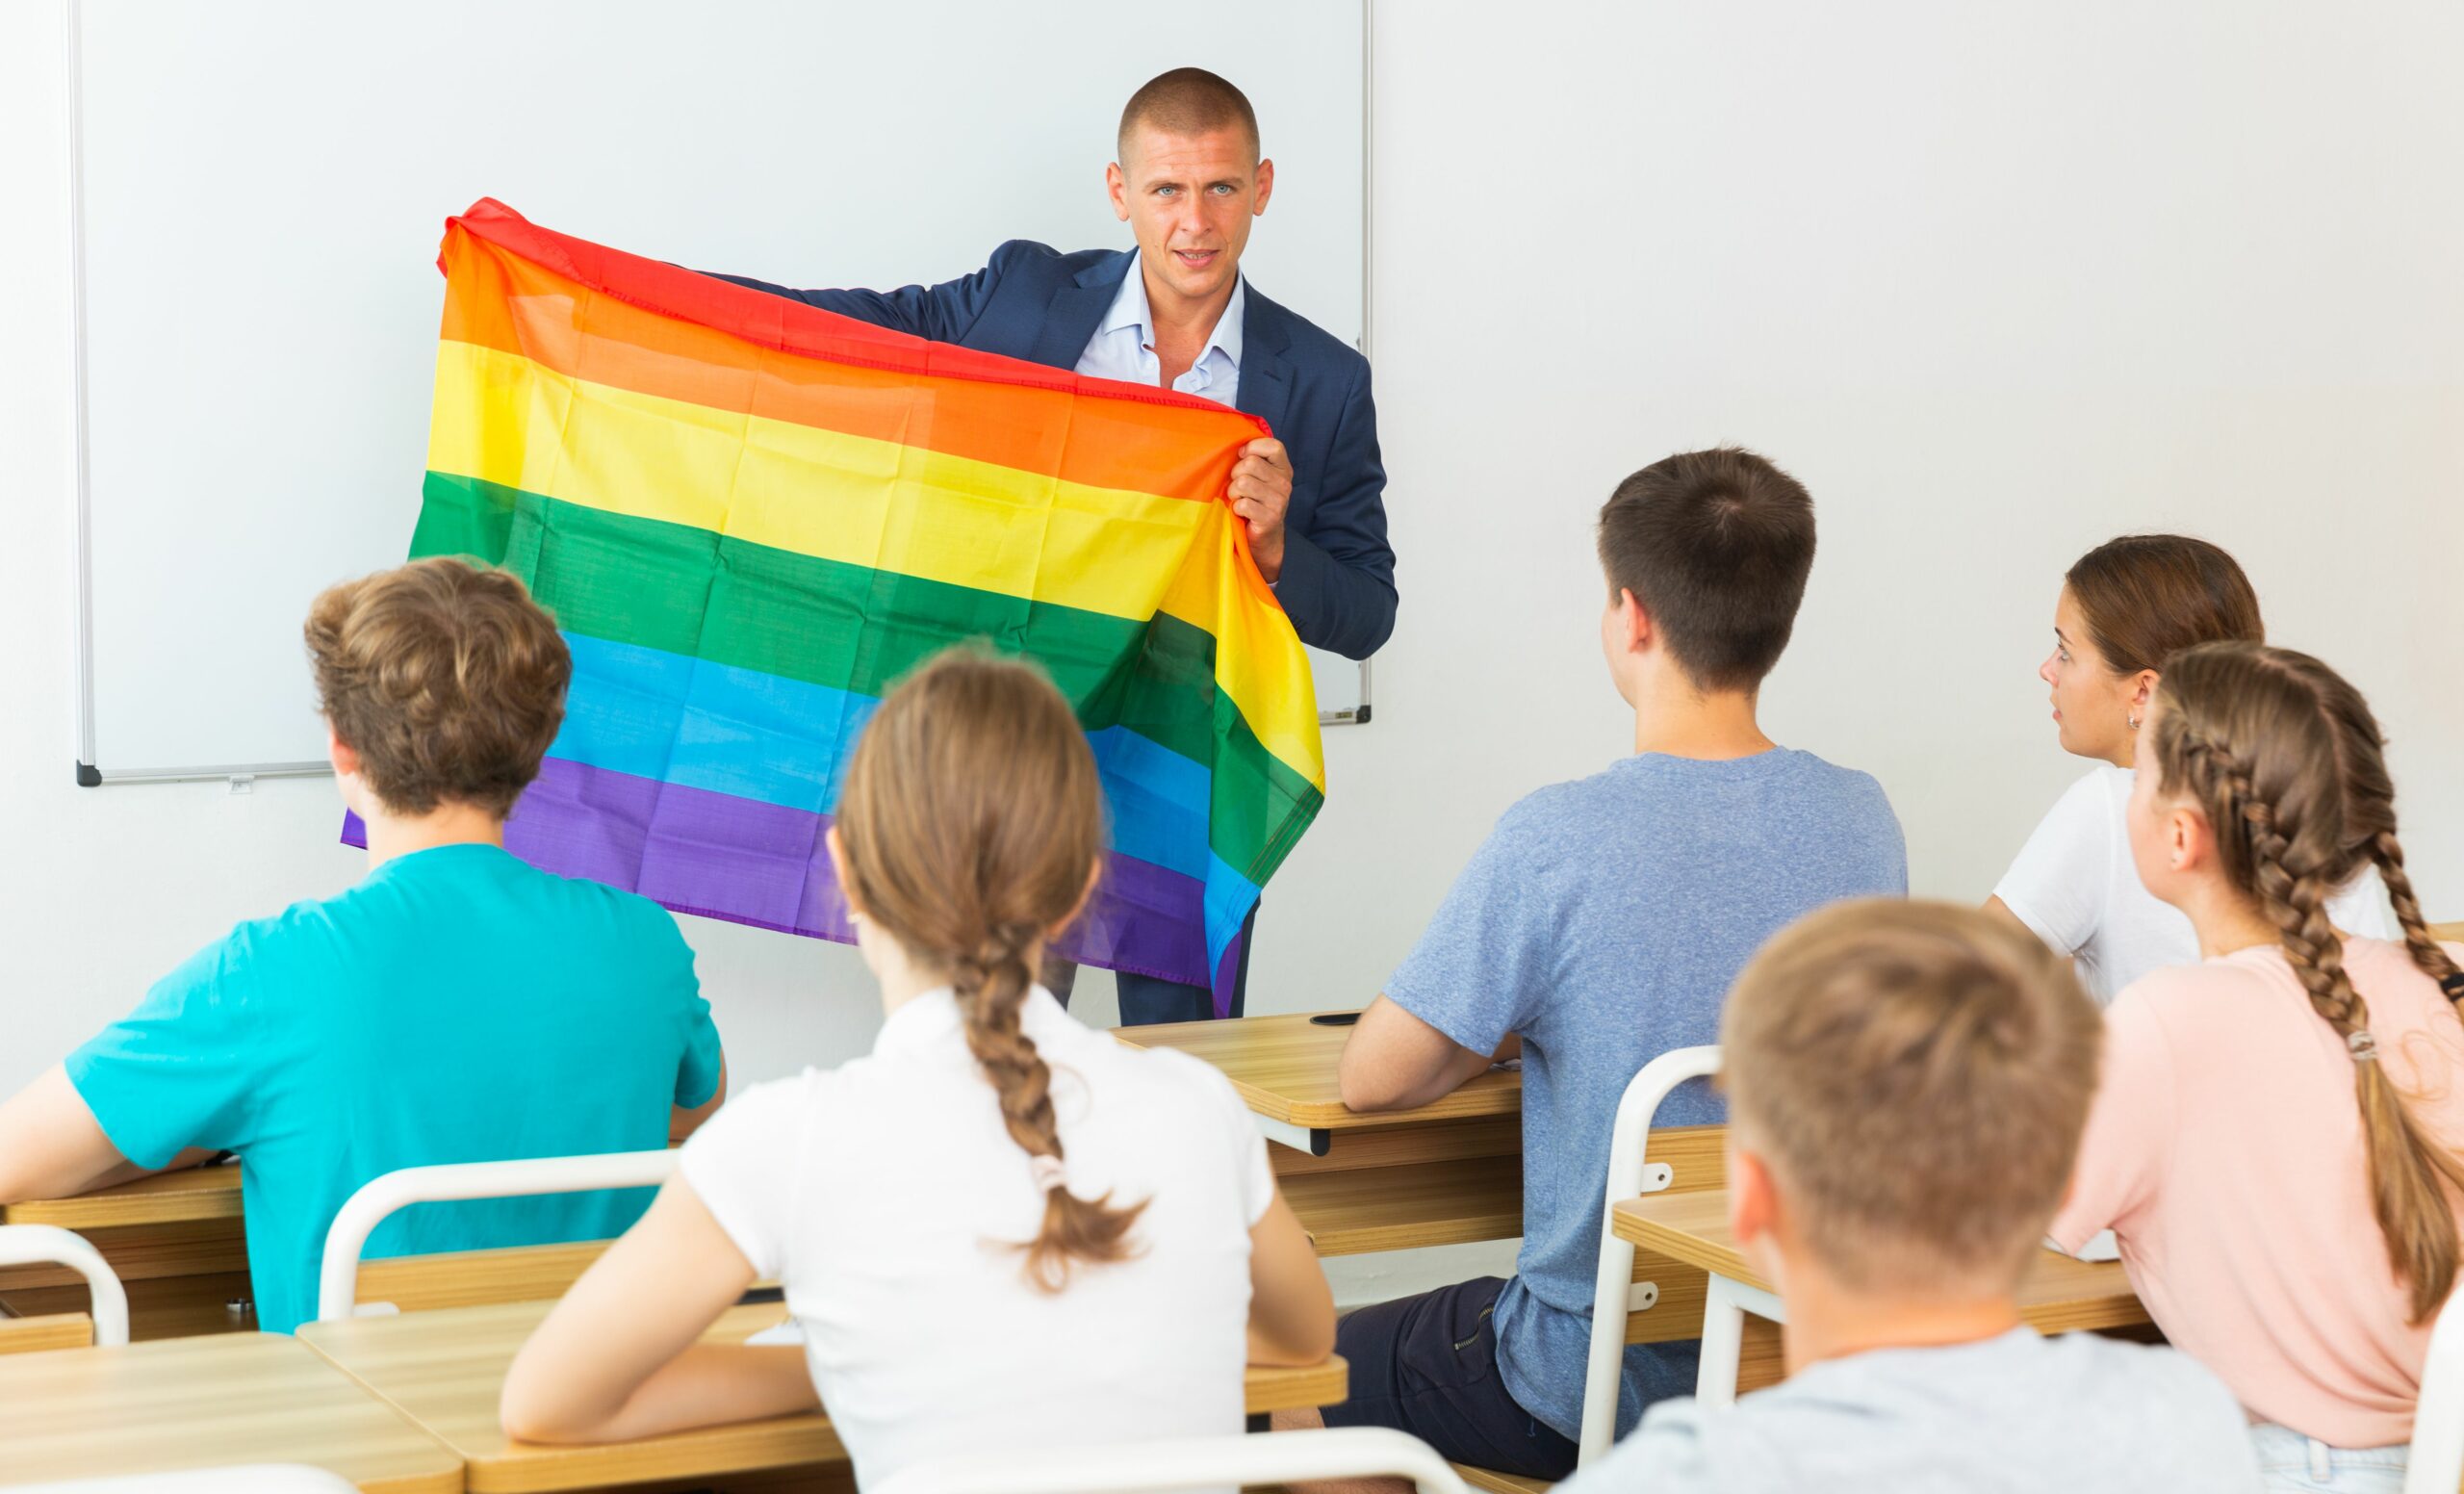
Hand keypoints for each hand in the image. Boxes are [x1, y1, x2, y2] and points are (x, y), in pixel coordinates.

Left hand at [1229, 437, 1292, 581]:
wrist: (1265, 537)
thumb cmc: (1255, 502)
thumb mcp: (1259, 477)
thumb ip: (1253, 459)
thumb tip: (1235, 445)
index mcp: (1283, 469)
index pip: (1273, 446)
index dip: (1252, 448)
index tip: (1242, 457)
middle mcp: (1285, 483)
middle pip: (1251, 464)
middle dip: (1236, 474)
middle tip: (1237, 486)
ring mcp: (1279, 501)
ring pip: (1243, 483)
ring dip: (1234, 493)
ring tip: (1238, 499)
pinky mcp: (1270, 517)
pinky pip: (1242, 504)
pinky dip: (1236, 508)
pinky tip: (1241, 512)